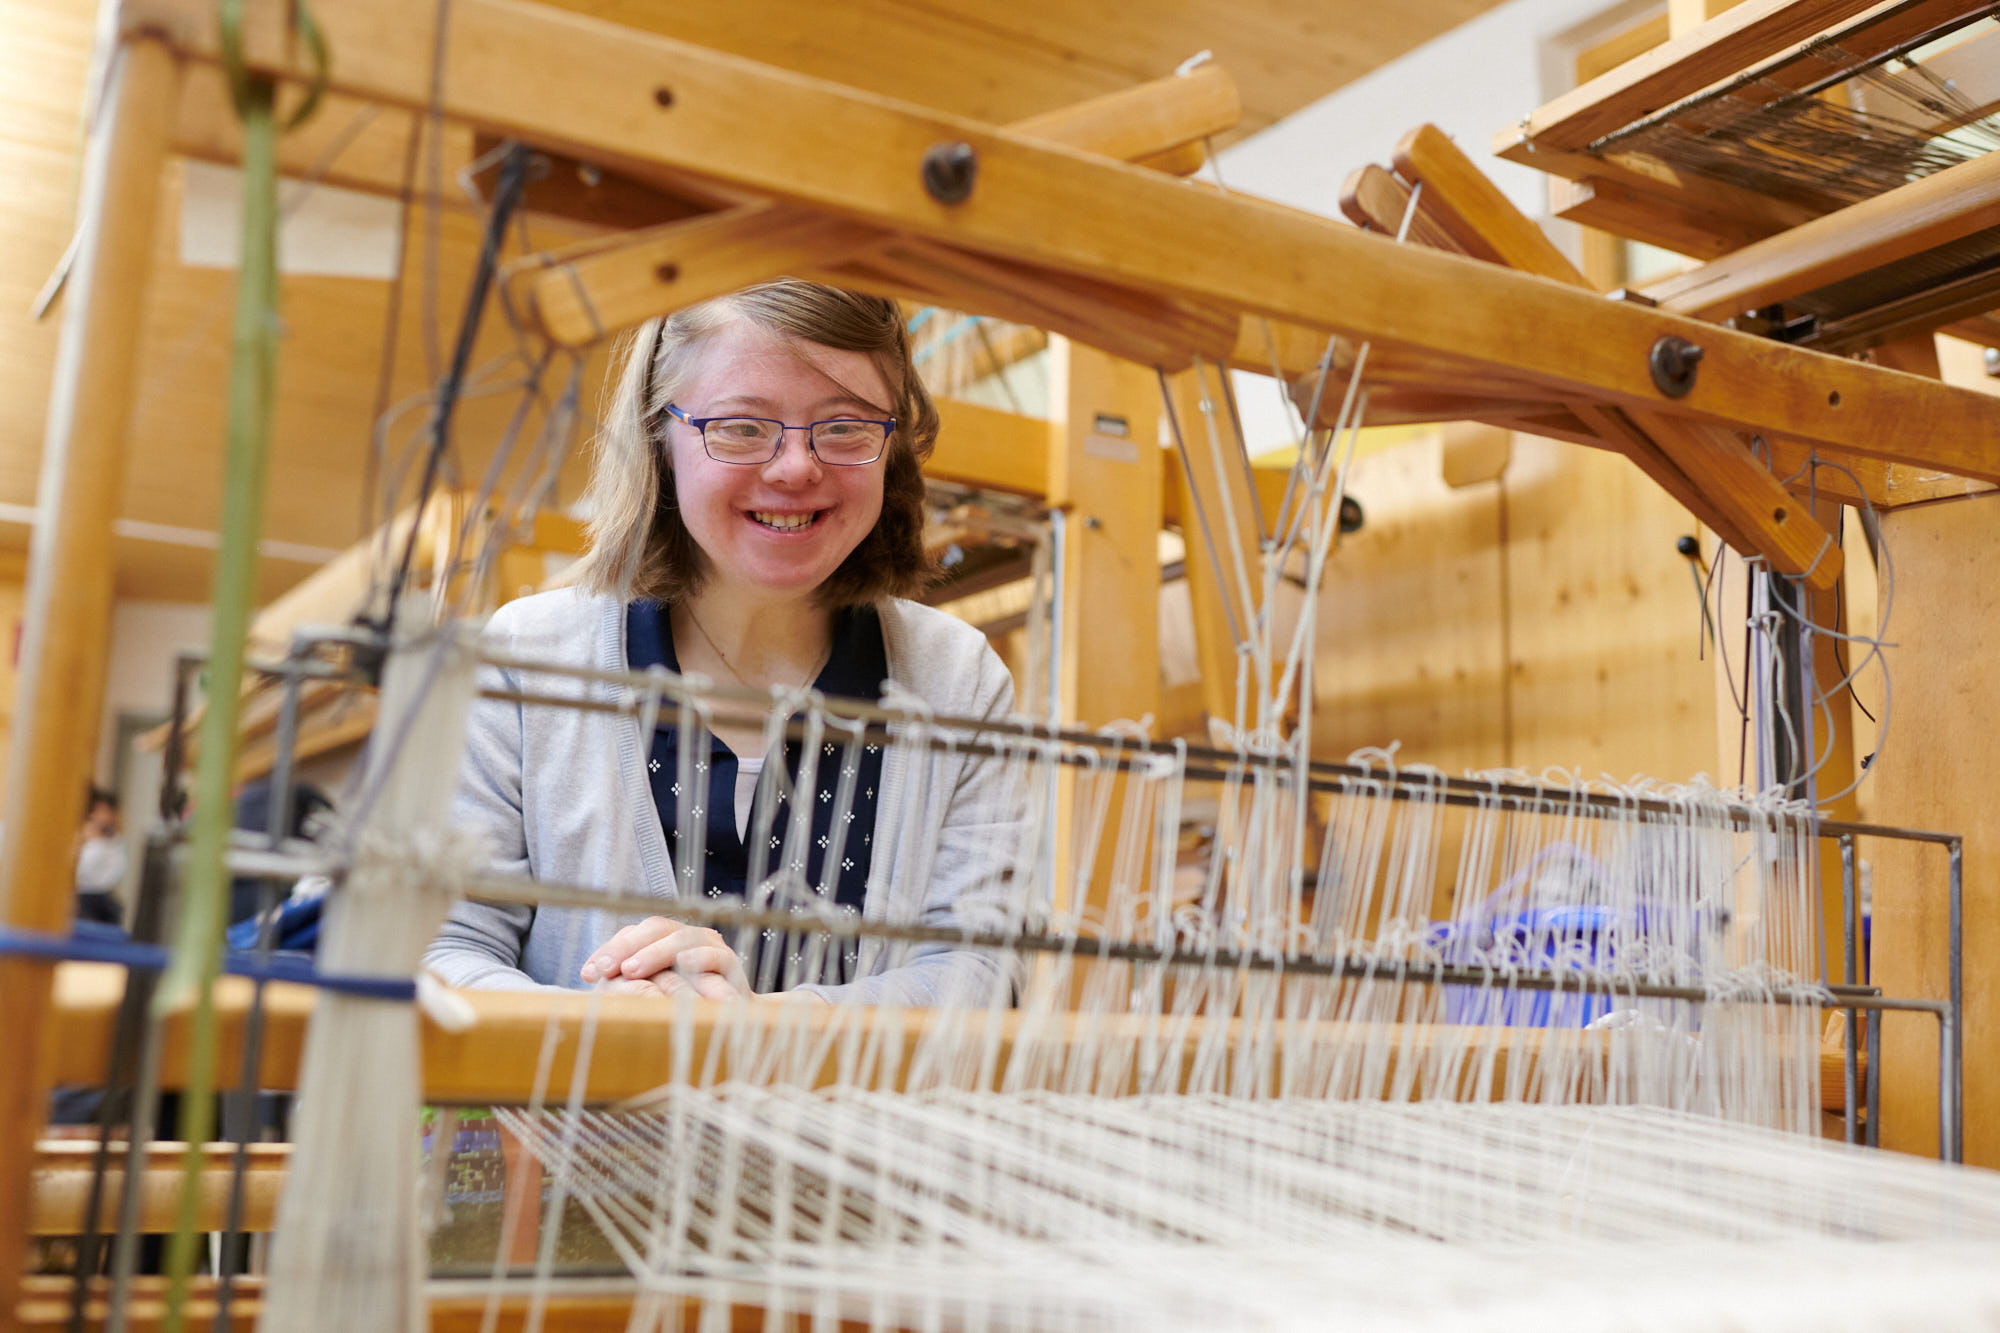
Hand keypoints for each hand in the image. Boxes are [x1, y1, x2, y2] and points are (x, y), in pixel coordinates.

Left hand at [581, 916, 750, 999]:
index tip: (588, 973)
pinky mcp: (731, 964)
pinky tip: (684, 964)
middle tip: (605, 969)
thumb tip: (588, 978)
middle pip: (655, 928)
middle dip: (626, 947)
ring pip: (681, 938)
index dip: (609, 949)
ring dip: (654, 952)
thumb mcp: (651, 995)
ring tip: (632, 970)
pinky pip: (714, 954)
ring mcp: (709, 947)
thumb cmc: (684, 1010)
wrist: (730, 1023)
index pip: (633, 934)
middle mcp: (686, 938)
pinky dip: (699, 956)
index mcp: (664, 941)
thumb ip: (627, 983)